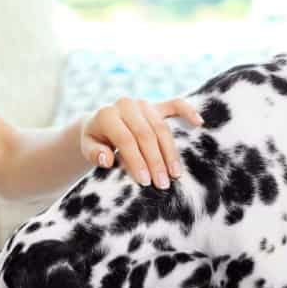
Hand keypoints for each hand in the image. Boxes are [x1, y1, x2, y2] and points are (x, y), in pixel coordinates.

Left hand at [81, 97, 205, 187]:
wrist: (99, 124)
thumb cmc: (95, 141)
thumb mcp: (87, 147)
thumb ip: (94, 154)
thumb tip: (107, 160)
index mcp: (107, 115)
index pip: (126, 140)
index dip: (136, 161)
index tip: (145, 181)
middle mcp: (126, 105)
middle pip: (146, 135)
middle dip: (156, 161)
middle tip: (163, 184)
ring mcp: (143, 103)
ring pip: (162, 128)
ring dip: (170, 152)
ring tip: (175, 174)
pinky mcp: (156, 104)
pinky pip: (175, 105)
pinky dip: (188, 112)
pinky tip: (199, 123)